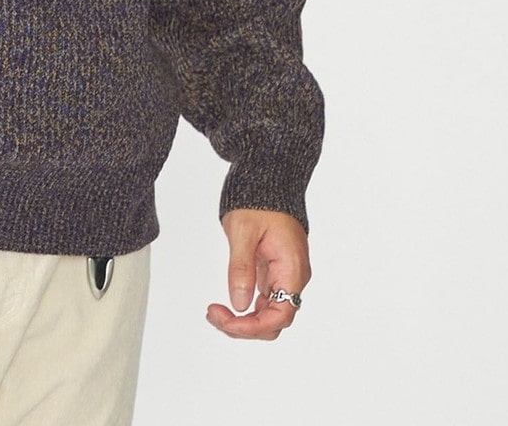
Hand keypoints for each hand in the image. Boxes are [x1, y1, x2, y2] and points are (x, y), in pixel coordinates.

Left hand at [205, 208, 310, 340]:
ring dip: (244, 320)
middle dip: (245, 326)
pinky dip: (246, 308)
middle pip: (275, 320)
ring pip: (269, 314)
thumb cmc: (259, 201)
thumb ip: (242, 268)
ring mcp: (285, 277)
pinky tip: (226, 305)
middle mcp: (293, 278)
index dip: (253, 326)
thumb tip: (239, 304)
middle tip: (214, 314)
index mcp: (292, 268)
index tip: (226, 320)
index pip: (280, 315)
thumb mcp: (244, 231)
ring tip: (215, 312)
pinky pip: (264, 301)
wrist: (269, 182)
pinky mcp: (275, 273)